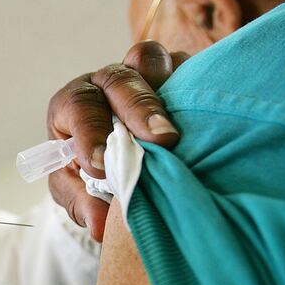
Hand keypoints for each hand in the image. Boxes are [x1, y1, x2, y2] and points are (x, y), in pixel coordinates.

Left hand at [47, 40, 188, 241]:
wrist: (117, 158)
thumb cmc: (90, 171)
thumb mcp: (79, 190)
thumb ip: (84, 203)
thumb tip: (100, 226)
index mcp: (74, 105)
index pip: (77, 104)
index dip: (90, 130)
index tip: (101, 165)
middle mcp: (105, 82)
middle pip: (119, 78)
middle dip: (139, 108)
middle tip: (162, 139)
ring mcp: (142, 74)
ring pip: (149, 59)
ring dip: (167, 85)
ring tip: (184, 124)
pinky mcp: (176, 73)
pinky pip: (186, 64)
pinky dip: (195, 79)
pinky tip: (209, 108)